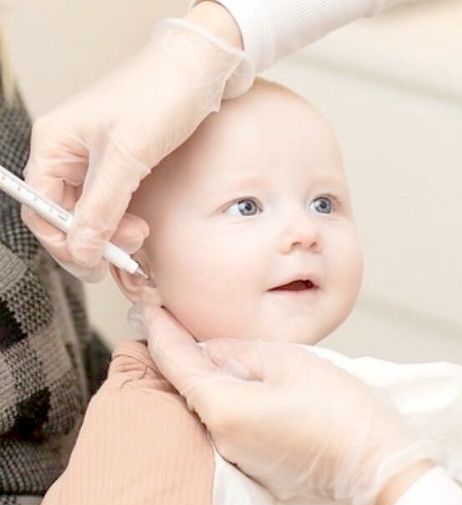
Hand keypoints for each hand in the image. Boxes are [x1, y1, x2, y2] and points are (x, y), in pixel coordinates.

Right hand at [23, 3, 250, 281]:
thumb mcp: (128, 155)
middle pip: (66, 215)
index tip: (95, 262)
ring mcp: (98, 158)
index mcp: (55, 145)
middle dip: (94, 240)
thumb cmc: (161, 95)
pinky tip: (144, 231)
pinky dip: (126, 222)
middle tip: (128, 253)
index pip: (41, 209)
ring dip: (113, 234)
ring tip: (142, 237)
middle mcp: (70, 152)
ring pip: (93, 213)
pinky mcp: (127, 161)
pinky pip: (116, 202)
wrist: (202, 68)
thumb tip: (81, 248)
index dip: (65, 241)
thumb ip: (102, 206)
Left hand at [135, 304, 432, 504]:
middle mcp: (220, 438)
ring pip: (214, 405)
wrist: (374, 464)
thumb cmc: (342, 413)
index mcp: (223, 408)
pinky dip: (236, 400)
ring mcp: (237, 456)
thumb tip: (214, 349)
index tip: (151, 307)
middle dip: (190, 354)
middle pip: (192, 386)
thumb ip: (242, 350)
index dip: (162, 330)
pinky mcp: (255, 464)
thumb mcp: (291, 361)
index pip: (176, 363)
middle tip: (189, 321)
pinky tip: (257, 385)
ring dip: (218, 378)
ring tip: (236, 353)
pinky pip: (233, 424)